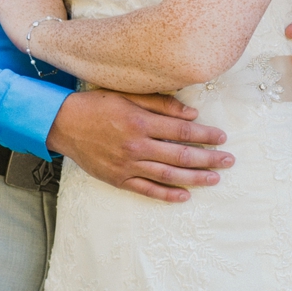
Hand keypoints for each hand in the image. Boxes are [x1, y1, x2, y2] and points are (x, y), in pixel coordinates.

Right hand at [47, 89, 231, 202]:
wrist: (62, 124)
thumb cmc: (96, 105)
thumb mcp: (128, 95)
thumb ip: (161, 104)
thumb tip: (192, 113)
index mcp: (141, 123)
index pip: (182, 131)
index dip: (205, 134)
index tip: (222, 137)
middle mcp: (136, 146)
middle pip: (181, 155)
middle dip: (208, 158)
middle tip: (229, 161)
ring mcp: (127, 166)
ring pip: (168, 175)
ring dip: (195, 178)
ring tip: (215, 179)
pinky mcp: (118, 179)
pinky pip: (147, 190)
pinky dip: (167, 195)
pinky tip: (185, 196)